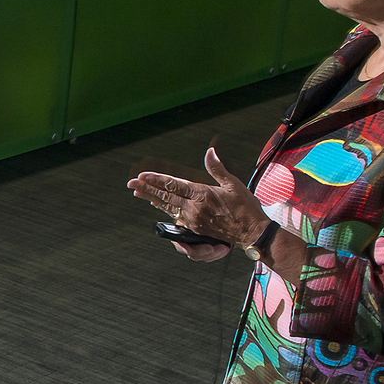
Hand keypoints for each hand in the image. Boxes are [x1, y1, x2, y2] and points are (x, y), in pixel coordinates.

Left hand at [128, 145, 263, 251]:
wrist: (251, 232)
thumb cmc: (245, 207)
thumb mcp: (233, 183)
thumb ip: (217, 168)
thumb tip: (210, 152)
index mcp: (203, 194)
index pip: (174, 185)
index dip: (157, 180)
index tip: (142, 176)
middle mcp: (194, 207)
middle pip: (165, 196)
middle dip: (147, 189)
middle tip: (131, 183)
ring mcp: (193, 219)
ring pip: (168, 206)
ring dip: (152, 198)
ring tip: (138, 193)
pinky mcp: (195, 228)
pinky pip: (175, 216)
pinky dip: (164, 208)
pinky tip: (156, 205)